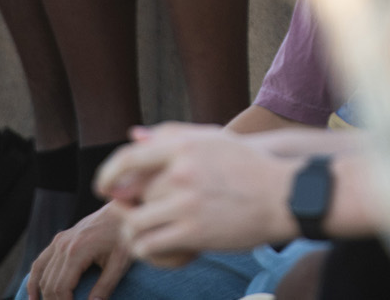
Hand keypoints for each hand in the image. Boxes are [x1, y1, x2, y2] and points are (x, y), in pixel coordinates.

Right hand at [25, 201, 132, 299]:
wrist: (123, 208)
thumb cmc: (125, 234)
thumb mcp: (121, 261)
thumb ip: (106, 285)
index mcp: (77, 251)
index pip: (61, 288)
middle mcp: (63, 245)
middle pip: (49, 284)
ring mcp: (59, 241)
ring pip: (41, 274)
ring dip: (41, 294)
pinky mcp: (59, 239)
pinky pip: (40, 262)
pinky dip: (34, 279)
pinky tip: (33, 296)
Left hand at [99, 125, 298, 265]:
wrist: (286, 196)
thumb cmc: (251, 167)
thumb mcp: (215, 140)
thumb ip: (173, 135)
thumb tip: (133, 135)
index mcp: (185, 147)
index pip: (128, 158)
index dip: (108, 174)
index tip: (104, 188)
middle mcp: (181, 172)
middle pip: (132, 195)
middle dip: (133, 208)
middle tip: (148, 217)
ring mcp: (186, 204)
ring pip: (134, 224)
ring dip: (136, 234)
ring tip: (151, 238)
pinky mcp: (192, 233)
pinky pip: (149, 247)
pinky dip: (149, 253)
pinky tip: (165, 250)